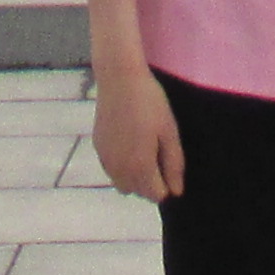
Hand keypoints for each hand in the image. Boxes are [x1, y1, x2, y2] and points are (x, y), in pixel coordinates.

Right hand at [93, 58, 183, 202]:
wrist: (119, 78)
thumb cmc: (150, 103)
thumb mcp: (169, 132)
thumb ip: (174, 165)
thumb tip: (176, 192)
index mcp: (140, 168)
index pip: (157, 196)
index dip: (167, 184)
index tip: (170, 162)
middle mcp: (119, 170)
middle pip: (139, 192)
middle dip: (151, 181)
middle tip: (158, 151)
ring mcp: (106, 160)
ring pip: (123, 184)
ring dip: (135, 176)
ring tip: (143, 148)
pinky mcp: (98, 148)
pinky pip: (111, 169)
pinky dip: (121, 165)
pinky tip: (128, 141)